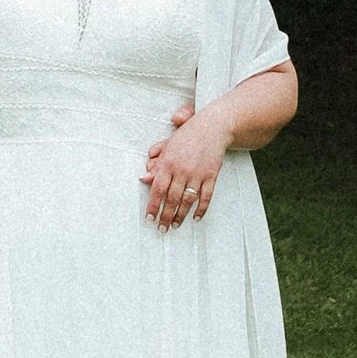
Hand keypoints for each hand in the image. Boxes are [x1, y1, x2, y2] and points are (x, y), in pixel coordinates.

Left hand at [142, 101, 225, 230]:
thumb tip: (143, 179)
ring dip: (180, 216)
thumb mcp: (168, 146)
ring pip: (187, 200)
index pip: (157, 189)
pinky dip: (201, 209)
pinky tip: (195, 218)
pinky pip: (206, 196)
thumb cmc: (187, 135)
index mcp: (168, 162)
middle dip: (165, 216)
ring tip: (175, 226)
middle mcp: (182, 170)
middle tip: (161, 229)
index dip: (153, 206)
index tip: (149, 219)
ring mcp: (198, 174)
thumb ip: (156, 164)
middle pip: (172, 199)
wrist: (213, 127)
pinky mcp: (211, 176)